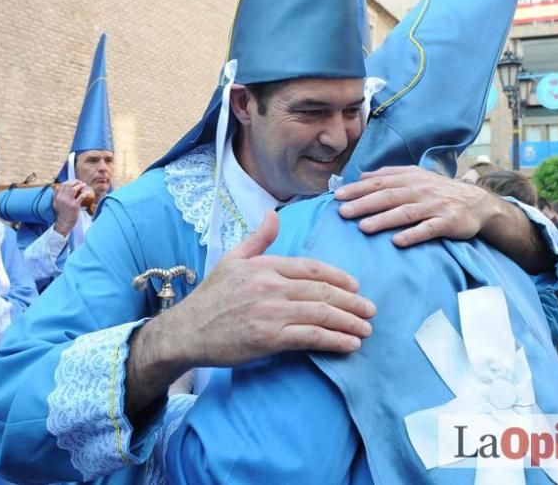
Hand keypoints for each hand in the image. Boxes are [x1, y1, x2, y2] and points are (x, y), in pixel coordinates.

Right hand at [51, 180, 91, 235]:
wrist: (64, 223)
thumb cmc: (61, 213)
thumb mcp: (56, 203)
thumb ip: (56, 195)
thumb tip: (58, 187)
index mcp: (57, 197)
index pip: (63, 185)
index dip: (69, 181)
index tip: (74, 182)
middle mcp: (62, 198)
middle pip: (68, 185)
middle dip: (75, 181)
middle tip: (80, 182)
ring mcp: (68, 201)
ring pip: (74, 189)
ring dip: (80, 185)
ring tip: (84, 185)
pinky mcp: (74, 205)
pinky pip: (81, 196)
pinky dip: (85, 193)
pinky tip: (87, 192)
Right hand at [150, 210, 376, 367]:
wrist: (186, 331)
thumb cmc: (210, 297)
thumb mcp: (232, 260)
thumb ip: (257, 239)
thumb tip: (273, 214)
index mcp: (264, 265)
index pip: (311, 268)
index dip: (339, 277)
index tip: (356, 286)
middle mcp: (270, 285)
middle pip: (322, 291)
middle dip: (352, 301)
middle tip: (371, 310)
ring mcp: (271, 312)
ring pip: (321, 313)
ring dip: (349, 321)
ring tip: (366, 328)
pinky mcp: (269, 338)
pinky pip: (311, 337)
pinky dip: (334, 340)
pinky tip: (349, 344)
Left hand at [334, 166, 500, 246]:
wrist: (476, 202)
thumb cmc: (439, 190)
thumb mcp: (416, 176)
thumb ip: (389, 175)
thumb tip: (361, 176)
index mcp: (410, 177)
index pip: (380, 182)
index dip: (358, 189)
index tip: (338, 196)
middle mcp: (421, 190)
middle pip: (388, 196)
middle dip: (364, 204)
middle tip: (342, 212)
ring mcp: (434, 206)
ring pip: (405, 212)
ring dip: (383, 219)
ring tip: (363, 227)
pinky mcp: (447, 223)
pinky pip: (428, 229)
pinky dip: (413, 235)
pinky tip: (397, 242)